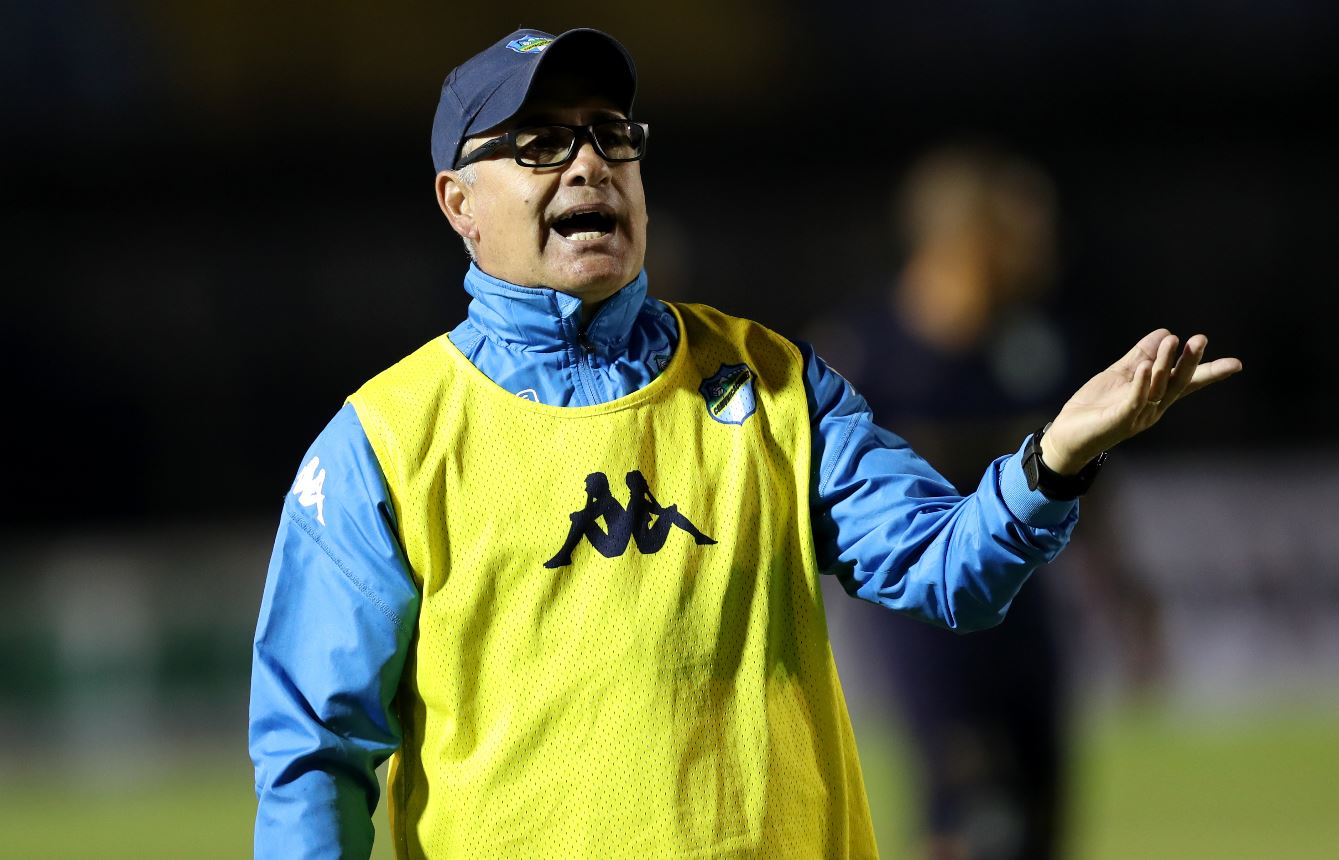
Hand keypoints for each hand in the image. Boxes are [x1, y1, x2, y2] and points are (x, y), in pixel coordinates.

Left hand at [1040, 329, 1242, 473]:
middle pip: (1177, 383)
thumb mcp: (1120, 375)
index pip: (1186, 382)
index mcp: (1155, 397)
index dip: (1209, 372)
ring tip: (1172, 341)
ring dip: (1166, 364)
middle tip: (1200, 340)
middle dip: (1190, 362)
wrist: (1067, 435)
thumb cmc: (1095, 407)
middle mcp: (1152, 408)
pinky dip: (1141, 383)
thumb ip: (1139, 356)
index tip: (1236, 364)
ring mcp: (1137, 415)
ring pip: (1158, 388)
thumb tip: (1164, 332)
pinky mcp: (1119, 419)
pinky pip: (1135, 400)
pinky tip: (1146, 366)